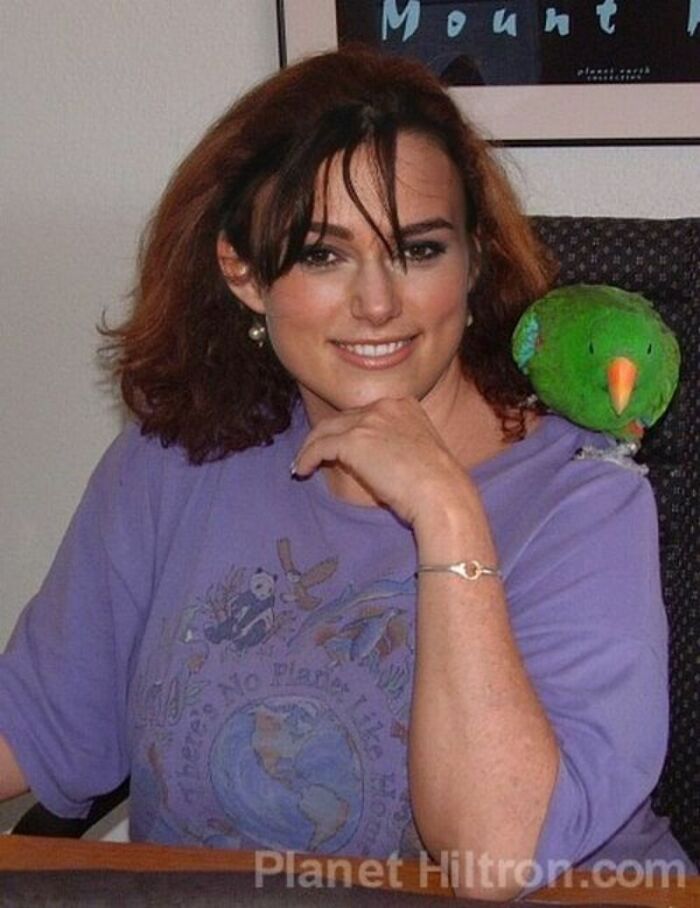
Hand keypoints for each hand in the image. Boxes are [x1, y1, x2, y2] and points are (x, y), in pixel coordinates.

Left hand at [292, 397, 473, 526]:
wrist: (442, 495)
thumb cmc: (436, 485)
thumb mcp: (417, 451)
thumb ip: (393, 443)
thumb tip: (366, 458)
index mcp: (404, 404)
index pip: (363, 413)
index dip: (346, 430)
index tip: (336, 446)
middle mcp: (385, 405)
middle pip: (342, 418)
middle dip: (326, 437)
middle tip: (312, 455)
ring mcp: (369, 420)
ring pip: (326, 429)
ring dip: (310, 447)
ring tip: (302, 465)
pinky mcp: (354, 440)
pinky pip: (320, 447)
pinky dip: (307, 457)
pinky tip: (302, 471)